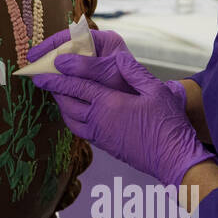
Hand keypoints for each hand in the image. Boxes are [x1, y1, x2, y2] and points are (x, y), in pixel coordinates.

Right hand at [28, 25, 136, 92]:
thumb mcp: (109, 74)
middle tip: (31, 67)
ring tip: (38, 79)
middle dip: (49, 59)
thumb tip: (59, 62)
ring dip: (53, 72)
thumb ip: (86, 66)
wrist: (145, 113)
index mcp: (105, 41)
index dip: (50, 45)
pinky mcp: (91, 80)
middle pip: (67, 50)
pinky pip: (72, 78)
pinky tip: (52, 89)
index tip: (34, 55)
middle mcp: (99, 50)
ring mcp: (94, 66)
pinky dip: (62, 83)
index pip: (71, 36)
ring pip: (67, 66)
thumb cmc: (132, 88)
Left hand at [33, 48, 212, 186]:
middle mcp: (99, 120)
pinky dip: (71, 119)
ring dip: (61, 106)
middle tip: (44, 79)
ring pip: (71, 119)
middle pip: (67, 103)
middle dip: (53, 90)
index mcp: (109, 104)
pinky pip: (80, 130)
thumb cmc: (168, 125)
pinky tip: (76, 114)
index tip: (46, 69)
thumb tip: (118, 58)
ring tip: (57, 95)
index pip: (76, 87)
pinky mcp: (105, 146)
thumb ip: (134, 72)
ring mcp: (101, 136)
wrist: (173, 160)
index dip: (59, 77)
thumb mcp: (157, 91)